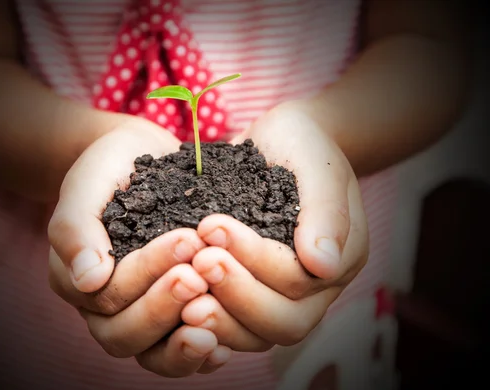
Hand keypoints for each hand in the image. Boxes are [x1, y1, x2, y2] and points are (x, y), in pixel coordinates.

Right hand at [48, 118, 231, 376]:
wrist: (139, 160)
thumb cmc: (110, 169)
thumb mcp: (88, 184)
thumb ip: (76, 228)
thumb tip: (88, 280)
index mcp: (76, 279)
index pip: (106, 294)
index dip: (145, 272)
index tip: (186, 240)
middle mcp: (103, 308)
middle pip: (123, 334)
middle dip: (163, 308)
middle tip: (199, 276)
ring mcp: (137, 317)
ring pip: (150, 355)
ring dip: (181, 346)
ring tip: (213, 328)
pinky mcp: (170, 319)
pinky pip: (177, 353)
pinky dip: (199, 355)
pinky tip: (224, 345)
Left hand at [181, 103, 368, 350]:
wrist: (280, 143)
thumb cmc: (302, 145)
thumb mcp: (319, 164)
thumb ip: (325, 211)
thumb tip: (324, 266)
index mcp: (341, 258)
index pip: (300, 280)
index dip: (255, 259)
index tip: (211, 225)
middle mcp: (317, 288)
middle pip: (284, 322)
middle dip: (237, 294)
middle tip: (198, 262)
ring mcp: (284, 297)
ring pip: (259, 335)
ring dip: (220, 317)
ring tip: (183, 292)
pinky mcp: (254, 294)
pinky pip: (237, 327)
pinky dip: (210, 322)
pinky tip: (180, 306)